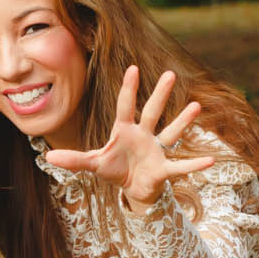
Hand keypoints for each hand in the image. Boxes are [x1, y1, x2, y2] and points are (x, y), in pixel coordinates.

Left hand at [41, 66, 214, 209]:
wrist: (133, 189)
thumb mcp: (93, 164)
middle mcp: (143, 135)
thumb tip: (46, 157)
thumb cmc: (114, 170)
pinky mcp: (164, 168)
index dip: (128, 88)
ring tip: (197, 105)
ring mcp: (156, 150)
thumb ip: (73, 159)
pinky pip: (181, 166)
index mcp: (124, 130)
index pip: (125, 105)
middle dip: (160, 94)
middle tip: (172, 73)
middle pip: (152, 111)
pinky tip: (212, 161)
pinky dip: (195, 165)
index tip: (133, 68)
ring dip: (183, 120)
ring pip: (171, 132)